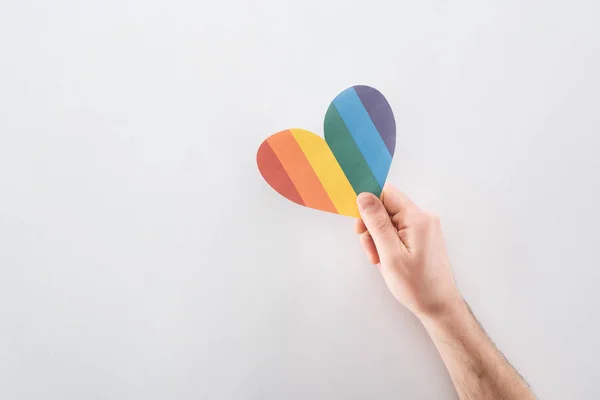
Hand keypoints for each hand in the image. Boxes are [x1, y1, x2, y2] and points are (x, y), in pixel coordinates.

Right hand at [355, 184, 461, 318]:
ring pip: (390, 221)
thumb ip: (377, 223)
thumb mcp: (391, 255)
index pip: (386, 193)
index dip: (368, 206)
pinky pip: (398, 231)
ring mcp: (424, 228)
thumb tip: (363, 196)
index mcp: (417, 219)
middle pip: (386, 207)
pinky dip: (388, 243)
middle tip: (372, 252)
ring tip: (381, 261)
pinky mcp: (423, 237)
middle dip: (372, 227)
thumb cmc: (417, 286)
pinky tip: (388, 260)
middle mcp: (424, 218)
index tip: (360, 228)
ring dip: (378, 238)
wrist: (439, 307)